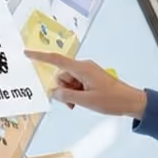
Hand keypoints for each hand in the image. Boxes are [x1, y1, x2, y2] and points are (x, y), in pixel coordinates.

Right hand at [26, 51, 148, 118]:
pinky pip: (76, 84)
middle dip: (62, 89)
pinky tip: (83, 102)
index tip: (26, 53)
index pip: (56, 60)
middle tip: (74, 104)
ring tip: (81, 104)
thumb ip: (67, 96)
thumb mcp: (86, 101)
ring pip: (68, 82)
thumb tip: (54, 92)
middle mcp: (83, 67)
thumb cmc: (112, 100)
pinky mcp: (91, 78)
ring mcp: (87, 72)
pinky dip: (75, 93)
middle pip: (61, 75)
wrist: (131, 102)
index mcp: (82, 68)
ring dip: (69, 93)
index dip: (40, 57)